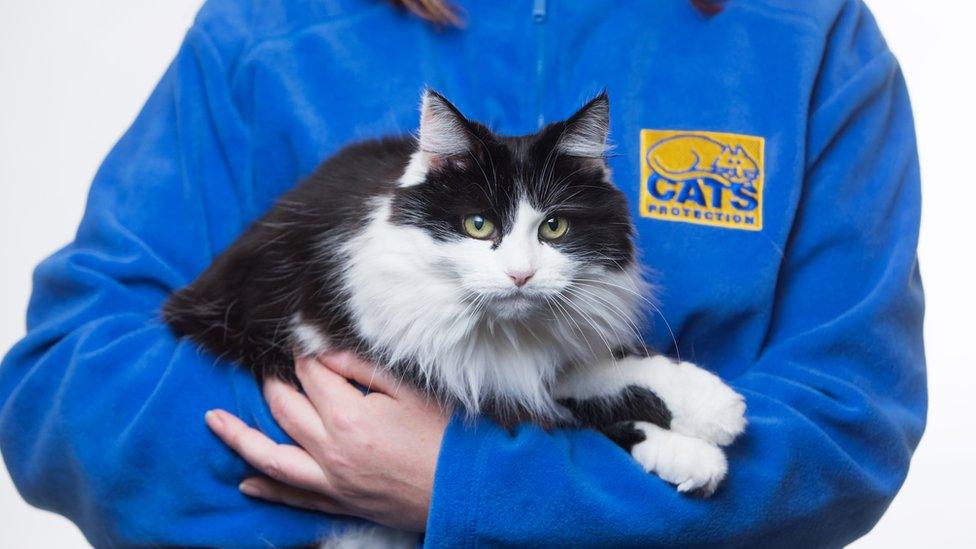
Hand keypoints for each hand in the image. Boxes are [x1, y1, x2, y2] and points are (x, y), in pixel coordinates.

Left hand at [205, 352, 450, 531]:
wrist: (465, 490)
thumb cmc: (445, 437)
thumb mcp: (410, 392)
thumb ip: (362, 369)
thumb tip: (323, 354)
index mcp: (348, 416)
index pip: (310, 375)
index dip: (303, 353)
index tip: (299, 340)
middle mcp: (330, 450)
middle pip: (285, 408)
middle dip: (273, 382)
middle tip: (268, 367)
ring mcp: (331, 481)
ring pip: (271, 456)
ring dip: (240, 437)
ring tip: (214, 421)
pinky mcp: (339, 502)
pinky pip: (292, 496)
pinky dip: (266, 487)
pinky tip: (246, 481)